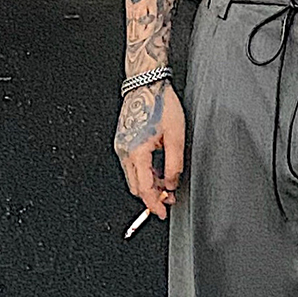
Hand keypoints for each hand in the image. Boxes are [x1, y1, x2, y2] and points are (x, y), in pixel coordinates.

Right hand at [114, 79, 184, 220]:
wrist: (146, 83)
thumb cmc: (161, 104)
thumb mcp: (176, 137)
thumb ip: (174, 165)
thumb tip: (170, 184)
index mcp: (137, 152)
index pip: (144, 189)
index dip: (154, 205)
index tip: (163, 213)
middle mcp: (124, 151)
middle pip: (135, 187)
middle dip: (151, 196)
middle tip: (169, 198)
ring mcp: (121, 145)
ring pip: (133, 177)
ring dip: (148, 184)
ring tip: (166, 182)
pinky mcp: (122, 141)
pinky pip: (132, 165)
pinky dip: (144, 172)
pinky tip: (157, 169)